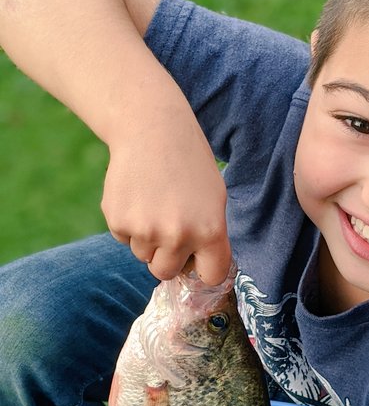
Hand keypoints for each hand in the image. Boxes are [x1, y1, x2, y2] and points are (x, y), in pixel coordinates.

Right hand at [101, 116, 231, 282]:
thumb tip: (197, 268)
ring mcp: (146, 230)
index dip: (202, 268)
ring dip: (146, 237)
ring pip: (142, 255)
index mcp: (211, 231)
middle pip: (166, 272)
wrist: (151, 128)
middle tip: (168, 225)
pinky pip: (123, 239)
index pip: (211, 276)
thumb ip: (209, 236)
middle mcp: (178, 236)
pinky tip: (136, 195)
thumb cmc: (188, 163)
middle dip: (166, 256)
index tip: (196, 261)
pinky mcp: (118, 222)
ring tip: (153, 201)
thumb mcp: (214, 198)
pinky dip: (128, 223)